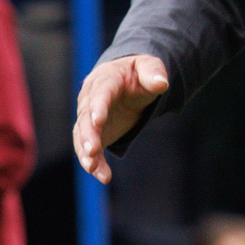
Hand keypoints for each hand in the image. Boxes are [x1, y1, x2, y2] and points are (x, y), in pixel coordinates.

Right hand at [73, 54, 170, 182]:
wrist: (126, 82)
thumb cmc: (138, 74)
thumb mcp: (148, 67)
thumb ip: (153, 73)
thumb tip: (161, 84)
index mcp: (105, 80)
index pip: (99, 94)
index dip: (97, 107)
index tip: (98, 121)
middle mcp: (90, 99)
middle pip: (85, 117)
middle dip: (88, 135)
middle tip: (92, 151)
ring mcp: (89, 118)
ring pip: (82, 136)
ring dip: (86, 153)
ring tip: (93, 169)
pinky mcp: (93, 134)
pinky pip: (89, 149)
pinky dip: (94, 163)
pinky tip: (103, 177)